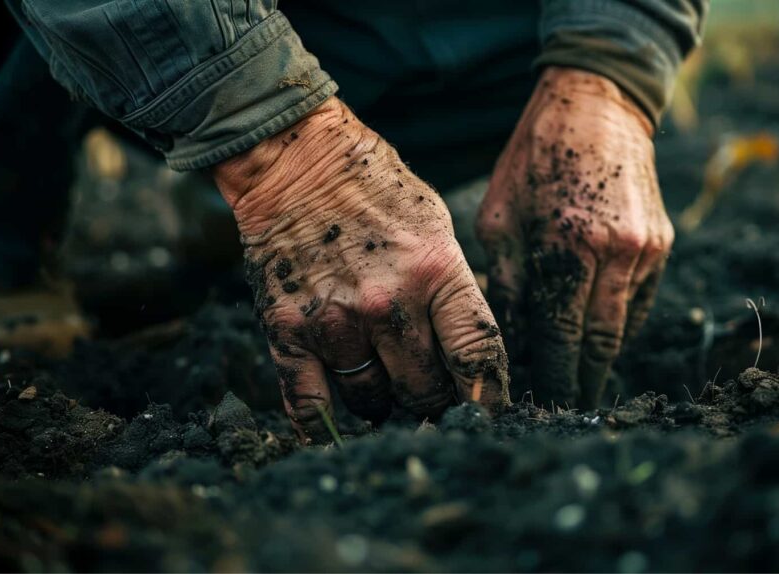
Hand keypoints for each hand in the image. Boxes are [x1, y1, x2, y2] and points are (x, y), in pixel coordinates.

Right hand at [214, 97, 508, 442]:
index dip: (489, 396)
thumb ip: (453, 292)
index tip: (490, 410)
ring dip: (384, 404)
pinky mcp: (288, 331)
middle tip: (431, 396)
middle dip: (434, 401)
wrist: (295, 159)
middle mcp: (388, 304)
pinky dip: (325, 429)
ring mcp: (335, 321)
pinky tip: (338, 433)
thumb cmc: (375, 189)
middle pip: (425, 390)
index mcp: (436, 272)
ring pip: (373, 401)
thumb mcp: (437, 228)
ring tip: (385, 389)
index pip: (478, 355)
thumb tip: (466, 356)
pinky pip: (310, 404)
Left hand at [477, 67, 672, 409]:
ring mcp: (645, 250)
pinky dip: (619, 326)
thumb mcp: (500, 216)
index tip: (538, 404)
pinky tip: (599, 339)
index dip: (550, 376)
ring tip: (578, 382)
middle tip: (564, 409)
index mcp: (565, 246)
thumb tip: (509, 338)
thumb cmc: (533, 160)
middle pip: (599, 343)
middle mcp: (613, 254)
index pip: (559, 335)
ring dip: (602, 360)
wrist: (597, 107)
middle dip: (581, 382)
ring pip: (624, 327)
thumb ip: (506, 281)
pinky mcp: (661, 244)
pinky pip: (640, 302)